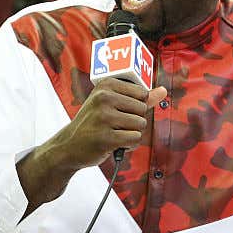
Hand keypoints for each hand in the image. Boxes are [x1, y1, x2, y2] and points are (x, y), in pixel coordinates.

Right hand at [17, 78, 166, 211]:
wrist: (69, 146)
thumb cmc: (93, 124)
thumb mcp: (112, 105)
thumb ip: (139, 98)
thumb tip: (163, 91)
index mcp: (106, 85)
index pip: (142, 94)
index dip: (134, 107)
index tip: (117, 112)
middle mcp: (104, 98)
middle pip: (142, 110)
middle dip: (133, 122)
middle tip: (113, 126)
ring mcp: (104, 118)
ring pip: (141, 125)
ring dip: (131, 134)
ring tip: (113, 135)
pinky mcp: (106, 137)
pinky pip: (135, 139)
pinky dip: (128, 146)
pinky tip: (114, 145)